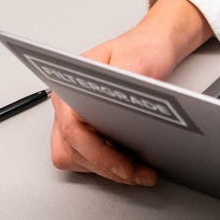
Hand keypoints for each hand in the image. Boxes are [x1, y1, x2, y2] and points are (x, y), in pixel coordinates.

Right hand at [49, 0, 212, 185]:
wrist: (152, 46)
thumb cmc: (141, 49)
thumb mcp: (138, 57)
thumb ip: (126, 77)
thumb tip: (118, 100)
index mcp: (70, 87)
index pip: (73, 130)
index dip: (97, 153)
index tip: (122, 165)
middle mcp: (67, 106)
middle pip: (73, 151)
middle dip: (107, 167)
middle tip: (139, 173)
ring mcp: (75, 120)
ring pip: (78, 160)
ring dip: (108, 170)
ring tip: (140, 171)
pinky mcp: (88, 131)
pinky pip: (89, 159)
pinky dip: (110, 166)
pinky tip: (132, 163)